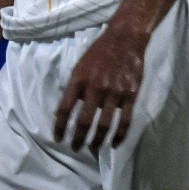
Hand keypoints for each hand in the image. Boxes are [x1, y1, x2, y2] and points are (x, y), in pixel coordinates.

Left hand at [54, 24, 145, 153]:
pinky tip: (114, 144)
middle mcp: (95, 88)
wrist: (124, 39)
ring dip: (97, 141)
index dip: (60, 125)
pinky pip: (125, 121)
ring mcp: (114, 93)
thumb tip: (63, 110)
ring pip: (104, 125)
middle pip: (84, 120)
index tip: (57, 137)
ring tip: (92, 149)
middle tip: (74, 148)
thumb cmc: (98, 52)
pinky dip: (119, 136)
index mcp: (78, 79)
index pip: (65, 108)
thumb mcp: (79, 66)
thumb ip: (73, 88)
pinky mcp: (130, 95)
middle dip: (78, 138)